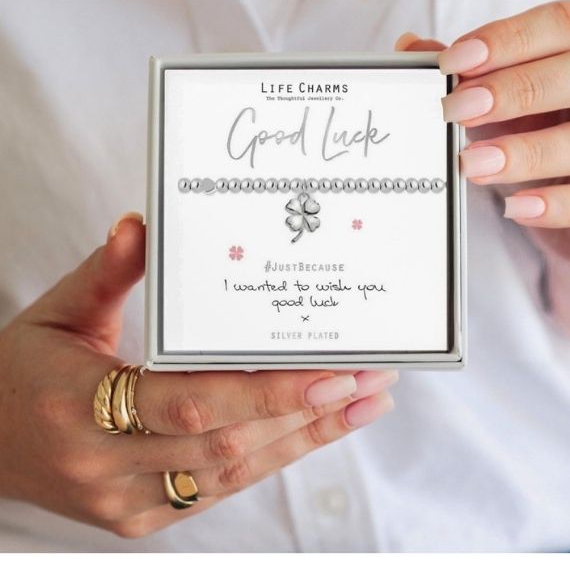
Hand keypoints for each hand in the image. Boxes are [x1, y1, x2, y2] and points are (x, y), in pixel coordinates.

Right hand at [0, 213, 396, 538]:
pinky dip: (274, 457)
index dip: (263, 392)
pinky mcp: (143, 516)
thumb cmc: (23, 369)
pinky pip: (219, 488)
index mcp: (80, 406)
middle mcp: (105, 466)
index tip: (327, 371)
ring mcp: (126, 501)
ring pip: (232, 473)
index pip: (188, 402)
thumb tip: (141, 223)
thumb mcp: (59, 311)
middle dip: (303, 413)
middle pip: (223, 446)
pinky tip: (317, 429)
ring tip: (363, 402)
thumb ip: (107, 270)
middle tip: (366, 378)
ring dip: (305, 439)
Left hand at [396, 0, 569, 347]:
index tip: (453, 62)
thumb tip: (411, 46)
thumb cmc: (553, 125)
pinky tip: (515, 207)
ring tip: (473, 163)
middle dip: (514, 90)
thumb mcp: (515, 91)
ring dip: (527, 151)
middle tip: (456, 110)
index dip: (507, 39)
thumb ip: (471, 69)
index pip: (564, 23)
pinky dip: (558, 204)